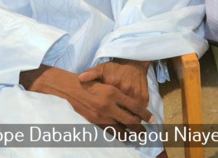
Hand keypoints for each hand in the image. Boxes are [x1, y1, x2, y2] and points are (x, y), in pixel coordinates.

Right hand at [19, 65, 152, 132]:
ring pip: (119, 128)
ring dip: (129, 134)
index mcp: (113, 92)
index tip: (151, 119)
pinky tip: (122, 138)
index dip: (144, 113)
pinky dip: (116, 135)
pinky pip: (108, 131)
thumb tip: (132, 102)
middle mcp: (108, 105)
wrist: (66, 87)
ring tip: (137, 138)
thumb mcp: (104, 79)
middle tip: (147, 133)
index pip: (134, 105)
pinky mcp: (92, 121)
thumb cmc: (86, 80)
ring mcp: (100, 115)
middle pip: (129, 120)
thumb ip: (117, 90)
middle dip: (139, 128)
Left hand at [79, 59, 152, 118]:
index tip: (104, 122)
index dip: (106, 117)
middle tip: (117, 128)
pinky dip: (138, 115)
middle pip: (122, 115)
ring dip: (130, 121)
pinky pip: (140, 111)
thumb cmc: (115, 68)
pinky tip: (133, 117)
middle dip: (120, 124)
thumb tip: (80, 78)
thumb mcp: (101, 69)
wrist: (134, 63)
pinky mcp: (144, 96)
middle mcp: (125, 91)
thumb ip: (90, 74)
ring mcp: (136, 95)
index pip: (108, 108)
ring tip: (125, 124)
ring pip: (133, 115)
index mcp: (112, 87)